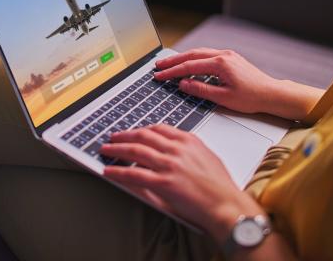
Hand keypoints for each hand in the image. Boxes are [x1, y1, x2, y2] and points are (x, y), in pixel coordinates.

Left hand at [101, 125, 263, 243]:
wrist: (226, 204)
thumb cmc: (220, 184)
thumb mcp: (205, 155)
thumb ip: (186, 148)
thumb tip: (169, 147)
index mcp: (187, 140)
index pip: (158, 128)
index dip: (141, 129)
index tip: (133, 131)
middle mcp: (176, 149)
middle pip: (143, 136)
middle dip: (124, 135)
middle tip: (113, 137)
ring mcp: (169, 165)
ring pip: (135, 151)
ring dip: (117, 149)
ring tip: (106, 149)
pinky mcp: (163, 183)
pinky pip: (134, 174)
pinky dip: (119, 171)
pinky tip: (110, 170)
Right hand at [154, 48, 323, 120]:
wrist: (272, 94)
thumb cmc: (252, 98)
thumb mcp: (224, 98)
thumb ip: (201, 89)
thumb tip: (183, 84)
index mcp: (220, 64)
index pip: (189, 67)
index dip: (172, 72)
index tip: (159, 75)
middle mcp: (223, 55)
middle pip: (191, 55)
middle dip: (173, 60)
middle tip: (158, 65)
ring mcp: (227, 55)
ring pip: (198, 53)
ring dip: (182, 58)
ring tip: (168, 63)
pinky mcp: (230, 58)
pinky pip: (206, 55)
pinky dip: (193, 58)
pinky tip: (187, 63)